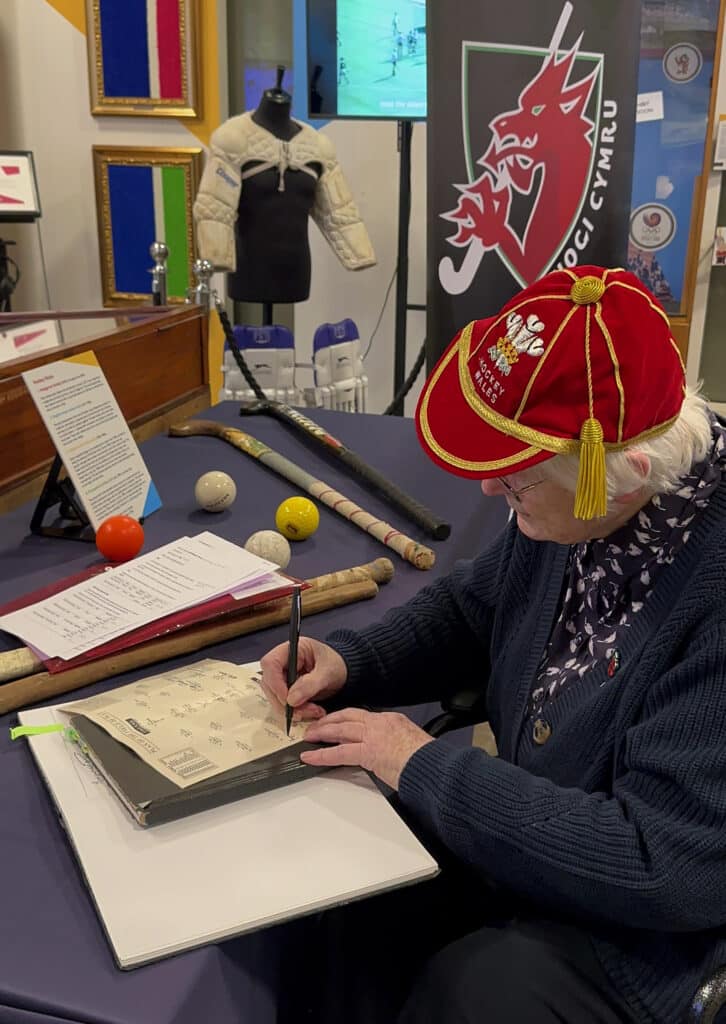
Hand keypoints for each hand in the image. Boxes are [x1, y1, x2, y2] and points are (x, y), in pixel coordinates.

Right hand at [259, 637, 347, 721]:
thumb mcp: (328, 672)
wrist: (344, 671)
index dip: (275, 683)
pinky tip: (312, 712)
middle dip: (285, 702)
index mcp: (291, 649)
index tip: (288, 700)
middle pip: (269, 683)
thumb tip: (291, 700)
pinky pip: (283, 704)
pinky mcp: (286, 690)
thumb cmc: (337, 664)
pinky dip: (296, 712)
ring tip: (314, 712)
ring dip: (292, 710)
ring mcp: (282, 676)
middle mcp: (283, 662)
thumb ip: (311, 684)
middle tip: (304, 712)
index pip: (270, 663)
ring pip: (275, 697)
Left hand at [301, 708, 432, 789]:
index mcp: (392, 720)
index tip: (336, 722)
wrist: (432, 766)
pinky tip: (311, 757)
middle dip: (329, 721)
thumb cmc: (427, 760)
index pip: (362, 715)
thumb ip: (396, 744)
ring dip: (321, 733)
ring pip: (340, 730)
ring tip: (309, 737)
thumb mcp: (412, 744)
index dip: (345, 718)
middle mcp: (380, 723)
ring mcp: (373, 736)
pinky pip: (339, 753)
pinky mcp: (368, 752)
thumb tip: (388, 754)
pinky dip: (322, 755)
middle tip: (316, 725)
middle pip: (347, 717)